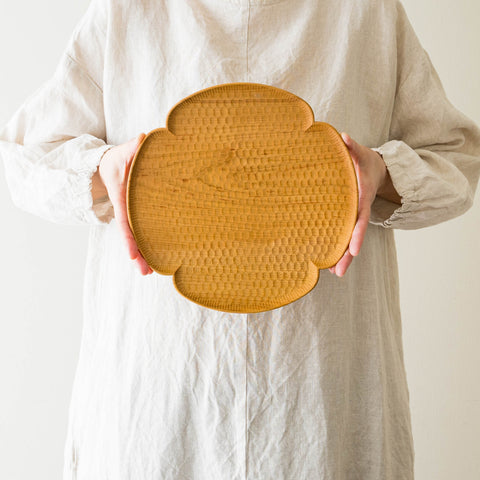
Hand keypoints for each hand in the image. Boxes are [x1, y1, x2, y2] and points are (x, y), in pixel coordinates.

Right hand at [94, 133, 152, 275]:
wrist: (110, 165)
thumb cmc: (117, 158)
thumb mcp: (123, 151)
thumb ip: (133, 147)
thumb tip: (142, 138)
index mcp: (121, 197)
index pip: (124, 221)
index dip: (129, 238)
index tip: (132, 254)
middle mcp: (125, 209)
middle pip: (131, 235)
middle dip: (137, 254)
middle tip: (145, 272)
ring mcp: (130, 213)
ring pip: (136, 237)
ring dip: (142, 254)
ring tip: (150, 272)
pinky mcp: (137, 214)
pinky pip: (142, 231)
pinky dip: (147, 245)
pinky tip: (156, 257)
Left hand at [329, 132, 396, 276]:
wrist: (377, 170)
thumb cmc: (367, 162)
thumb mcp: (362, 153)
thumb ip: (353, 146)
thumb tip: (344, 136)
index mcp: (363, 198)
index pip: (361, 219)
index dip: (358, 234)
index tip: (355, 250)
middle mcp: (360, 211)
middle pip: (355, 236)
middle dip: (348, 255)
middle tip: (339, 272)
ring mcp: (356, 216)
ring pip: (350, 239)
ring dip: (343, 257)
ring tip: (334, 273)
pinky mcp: (350, 218)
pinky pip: (345, 234)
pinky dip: (339, 248)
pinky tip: (329, 262)